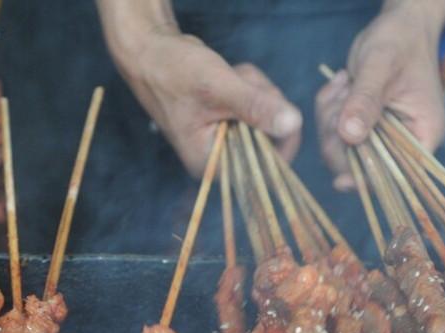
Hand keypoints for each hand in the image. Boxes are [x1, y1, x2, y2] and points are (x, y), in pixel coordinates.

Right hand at [98, 1, 301, 175]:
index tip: (271, 104)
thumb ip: (255, 108)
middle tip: (240, 81)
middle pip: (270, 140)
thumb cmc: (174, 73)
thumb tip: (294, 124)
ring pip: (266, 118)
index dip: (279, 137)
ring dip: (255, 89)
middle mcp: (220, 158)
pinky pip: (255, 107)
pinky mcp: (228, 121)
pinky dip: (249, 86)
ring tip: (230, 75)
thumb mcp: (218, 89)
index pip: (265, 167)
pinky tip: (230, 75)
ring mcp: (226, 139)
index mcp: (213, 164)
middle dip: (262, 102)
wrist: (150, 53)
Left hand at [316, 0, 444, 190]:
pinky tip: (341, 83)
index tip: (340, 181)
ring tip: (345, 83)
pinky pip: (332, 132)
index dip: (367, 180)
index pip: (396, 175)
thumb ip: (366, 100)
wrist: (398, 25)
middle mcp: (402, 142)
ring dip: (331, 116)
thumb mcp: (380, 66)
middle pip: (359, 165)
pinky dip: (328, 108)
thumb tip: (351, 136)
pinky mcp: (361, 127)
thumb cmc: (400, 40)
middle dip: (339, 134)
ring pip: (340, 149)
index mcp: (423, 135)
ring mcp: (379, 136)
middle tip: (342, 95)